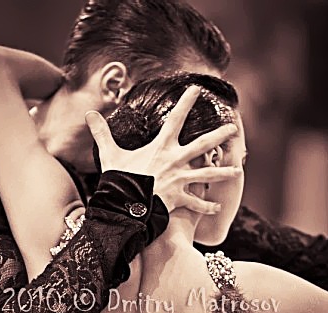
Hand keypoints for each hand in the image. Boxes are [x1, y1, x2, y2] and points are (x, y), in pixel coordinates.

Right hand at [85, 86, 240, 214]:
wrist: (124, 206)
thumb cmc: (118, 179)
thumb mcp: (109, 154)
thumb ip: (102, 133)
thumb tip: (89, 115)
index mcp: (161, 147)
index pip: (176, 119)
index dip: (186, 102)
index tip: (197, 89)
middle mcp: (175, 161)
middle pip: (202, 145)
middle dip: (219, 136)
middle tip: (233, 128)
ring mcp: (179, 180)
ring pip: (207, 175)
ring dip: (223, 173)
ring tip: (238, 170)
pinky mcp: (179, 199)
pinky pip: (196, 203)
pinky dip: (206, 207)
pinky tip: (217, 208)